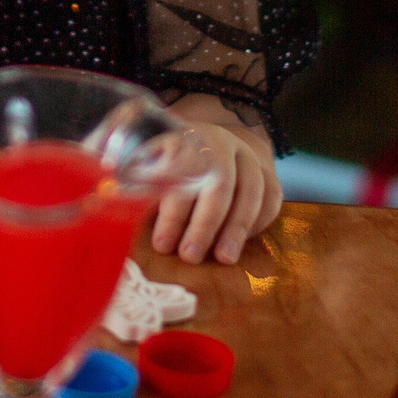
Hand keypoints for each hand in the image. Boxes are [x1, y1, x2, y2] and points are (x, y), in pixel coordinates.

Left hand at [149, 118, 282, 265]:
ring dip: (237, 228)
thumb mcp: (151, 167)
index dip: (172, 212)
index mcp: (186, 138)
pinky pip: (271, 197)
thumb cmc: (171, 165)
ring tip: (223, 259)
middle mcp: (222, 143)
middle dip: (205, 223)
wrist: (212, 145)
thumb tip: (126, 217)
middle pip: (219, 181)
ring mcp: (248, 157)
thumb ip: (142, 188)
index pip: (181, 173)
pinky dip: (258, 221)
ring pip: (251, 189)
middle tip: (190, 256)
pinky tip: (242, 243)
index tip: (161, 245)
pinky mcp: (268, 173)